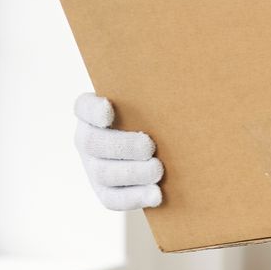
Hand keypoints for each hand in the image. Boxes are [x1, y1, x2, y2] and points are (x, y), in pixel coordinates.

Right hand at [73, 92, 163, 208]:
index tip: (109, 109)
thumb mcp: (150, 102)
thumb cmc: (155, 117)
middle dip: (122, 146)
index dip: (93, 109)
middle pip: (93, 143)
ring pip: (103, 173)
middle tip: (149, 146)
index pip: (84, 106)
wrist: (154, 151)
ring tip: (157, 170)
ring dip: (132, 173)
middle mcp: (87, 138)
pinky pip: (114, 199)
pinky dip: (135, 198)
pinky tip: (156, 195)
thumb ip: (155, 94)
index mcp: (92, 113)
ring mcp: (93, 167)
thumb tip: (186, 70)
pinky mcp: (105, 191)